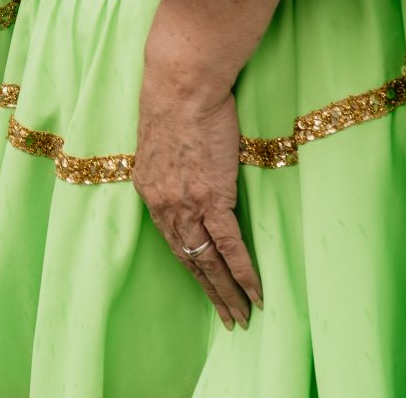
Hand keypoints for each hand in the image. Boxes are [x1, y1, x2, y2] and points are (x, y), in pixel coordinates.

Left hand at [133, 78, 261, 327]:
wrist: (182, 86)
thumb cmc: (177, 105)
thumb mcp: (164, 145)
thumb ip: (174, 170)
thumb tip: (190, 179)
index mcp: (149, 191)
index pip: (172, 240)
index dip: (191, 266)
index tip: (204, 286)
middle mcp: (163, 204)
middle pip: (188, 259)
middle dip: (209, 291)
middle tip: (228, 319)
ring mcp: (186, 204)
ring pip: (208, 260)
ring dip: (227, 292)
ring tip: (243, 315)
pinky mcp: (211, 198)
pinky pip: (229, 246)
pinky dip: (243, 272)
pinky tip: (255, 292)